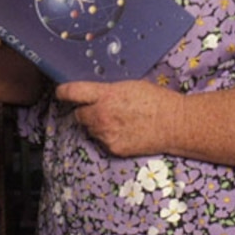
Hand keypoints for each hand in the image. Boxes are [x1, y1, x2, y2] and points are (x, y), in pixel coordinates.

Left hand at [55, 79, 182, 157]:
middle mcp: (102, 115)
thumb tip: (96, 93)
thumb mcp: (130, 85)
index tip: (61, 93)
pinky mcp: (113, 148)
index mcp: (106, 95)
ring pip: (90, 129)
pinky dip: (108, 137)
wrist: (174, 124)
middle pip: (78, 115)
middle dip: (86, 111)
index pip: (72, 92)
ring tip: (117, 121)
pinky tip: (124, 132)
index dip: (63, 92)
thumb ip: (108, 90)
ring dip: (97, 125)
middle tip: (100, 109)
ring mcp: (106, 134)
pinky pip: (102, 142)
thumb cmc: (156, 100)